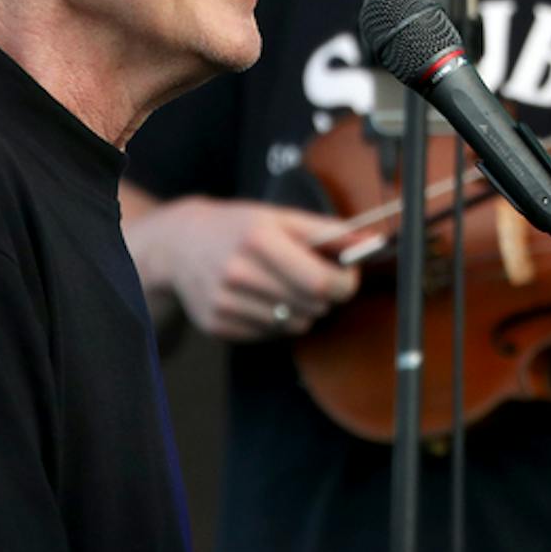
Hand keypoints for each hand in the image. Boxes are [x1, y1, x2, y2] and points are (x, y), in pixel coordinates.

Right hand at [127, 197, 359, 341]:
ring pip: (294, 324)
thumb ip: (328, 231)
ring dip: (299, 309)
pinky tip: (258, 297)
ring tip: (280, 285)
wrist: (179, 245)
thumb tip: (372, 242)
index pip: (321, 282)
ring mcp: (225, 302)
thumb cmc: (238, 227)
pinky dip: (274, 320)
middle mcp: (238, 272)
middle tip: (312, 276)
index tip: (346, 274)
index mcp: (258, 238)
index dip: (345, 282)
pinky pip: (269, 335)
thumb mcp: (280, 217)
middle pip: (312, 306)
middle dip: (323, 294)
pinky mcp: (217, 325)